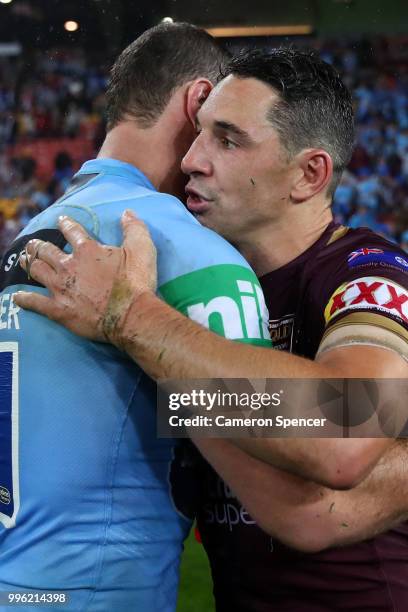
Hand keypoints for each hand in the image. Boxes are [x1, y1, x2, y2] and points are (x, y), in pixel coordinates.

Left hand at [14, 210, 156, 344]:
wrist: (130, 315)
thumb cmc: (136, 282)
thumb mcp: (142, 249)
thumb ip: (134, 228)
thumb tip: (127, 212)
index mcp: (87, 250)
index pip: (72, 231)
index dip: (65, 224)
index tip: (61, 220)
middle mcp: (69, 266)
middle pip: (46, 251)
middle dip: (38, 245)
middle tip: (34, 243)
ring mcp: (61, 288)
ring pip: (37, 271)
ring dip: (30, 264)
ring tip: (25, 260)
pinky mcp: (59, 310)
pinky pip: (36, 303)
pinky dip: (25, 299)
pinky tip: (18, 297)